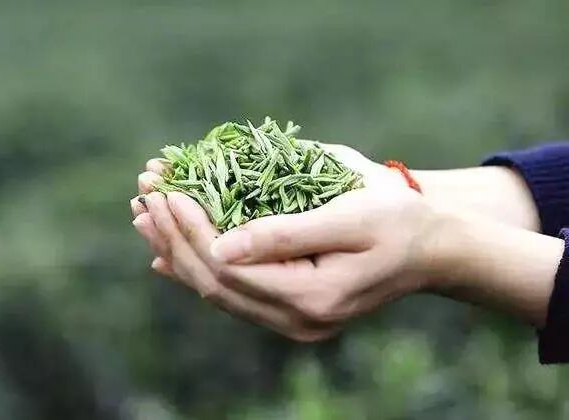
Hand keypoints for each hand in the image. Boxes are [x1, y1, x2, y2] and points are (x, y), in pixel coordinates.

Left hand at [131, 143, 439, 340]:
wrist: (430, 247)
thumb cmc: (397, 219)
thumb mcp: (349, 216)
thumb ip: (286, 234)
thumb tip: (219, 245)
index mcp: (313, 297)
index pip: (229, 267)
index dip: (191, 228)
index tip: (166, 190)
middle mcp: (298, 320)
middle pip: (214, 282)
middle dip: (174, 237)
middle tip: (146, 195)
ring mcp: (292, 321)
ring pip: (217, 290)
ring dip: (178, 251)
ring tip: (146, 217)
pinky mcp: (290, 310)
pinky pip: (233, 293)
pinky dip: (197, 269)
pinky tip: (166, 256)